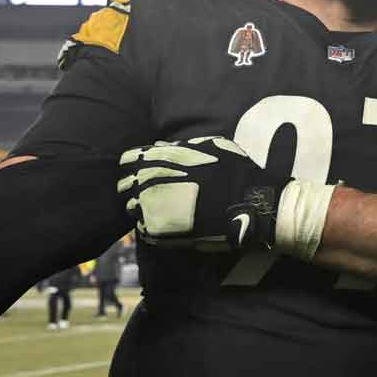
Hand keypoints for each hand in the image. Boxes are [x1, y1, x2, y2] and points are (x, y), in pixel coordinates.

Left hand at [117, 137, 285, 250]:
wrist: (249, 205)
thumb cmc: (235, 172)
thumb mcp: (213, 146)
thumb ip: (183, 147)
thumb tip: (161, 145)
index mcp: (162, 159)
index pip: (130, 158)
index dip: (136, 163)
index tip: (144, 169)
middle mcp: (151, 182)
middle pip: (126, 184)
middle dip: (136, 186)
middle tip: (154, 192)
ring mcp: (152, 208)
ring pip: (132, 207)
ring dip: (143, 207)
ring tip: (162, 209)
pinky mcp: (158, 231)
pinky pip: (143, 228)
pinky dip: (151, 226)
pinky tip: (168, 224)